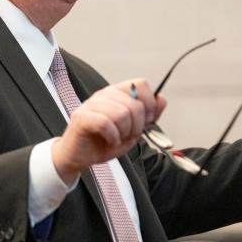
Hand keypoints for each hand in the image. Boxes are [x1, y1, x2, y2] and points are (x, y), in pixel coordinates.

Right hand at [51, 79, 165, 182]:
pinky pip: (106, 123)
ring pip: (121, 113)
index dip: (149, 104)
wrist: (79, 157)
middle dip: (137, 125)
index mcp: (116, 94)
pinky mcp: (82, 118)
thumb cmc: (102, 142)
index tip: (146, 120)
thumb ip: (148, 115)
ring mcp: (92, 105)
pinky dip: (112, 136)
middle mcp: (104, 95)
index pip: (140, 84)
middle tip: (128, 135)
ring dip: (124, 132)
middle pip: (134, 103)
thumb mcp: (132, 130)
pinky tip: (110, 140)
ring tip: (117, 138)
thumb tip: (161, 99)